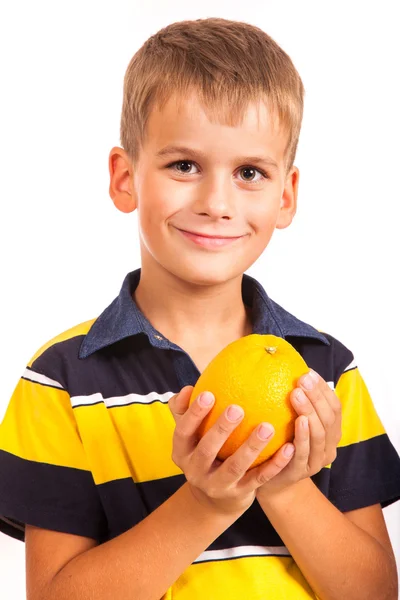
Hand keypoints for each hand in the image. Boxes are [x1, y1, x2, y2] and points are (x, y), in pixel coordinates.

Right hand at [168, 386, 293, 516]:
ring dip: (251, 447)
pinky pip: (258, 479)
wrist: (215, 499)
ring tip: (267, 427)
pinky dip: (274, 464)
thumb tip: (189, 388)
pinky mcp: (239, 495)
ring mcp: (217, 486)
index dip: (193, 414)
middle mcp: (195, 471)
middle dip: (220, 430)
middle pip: (206, 451)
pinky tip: (288, 448)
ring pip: (235, 467)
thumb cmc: (205, 451)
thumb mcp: (192, 436)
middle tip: (237, 409)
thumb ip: (187, 411)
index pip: (183, 432)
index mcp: (182, 452)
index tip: (209, 394)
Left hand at [256, 369, 341, 498]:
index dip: (323, 389)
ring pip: (319, 434)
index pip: (334, 406)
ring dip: (309, 412)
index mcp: (330, 432)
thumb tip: (281, 365)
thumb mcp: (289, 421)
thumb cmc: (280, 444)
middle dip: (316, 396)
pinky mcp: (300, 472)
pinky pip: (303, 452)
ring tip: (296, 394)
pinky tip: (297, 421)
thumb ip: (293, 401)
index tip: (308, 372)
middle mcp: (328, 446)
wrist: (271, 482)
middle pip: (329, 418)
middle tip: (301, 379)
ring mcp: (316, 461)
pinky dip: (303, 436)